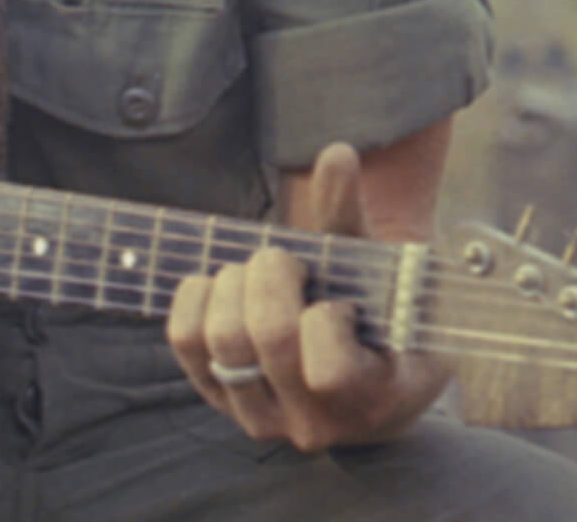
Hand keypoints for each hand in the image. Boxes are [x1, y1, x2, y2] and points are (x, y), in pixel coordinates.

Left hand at [165, 142, 453, 450]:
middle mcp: (313, 422)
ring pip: (220, 341)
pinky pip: (184, 342)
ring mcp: (261, 415)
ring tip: (259, 273)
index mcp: (372, 398)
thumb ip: (357, 218)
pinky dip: (196, 297)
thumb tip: (336, 154)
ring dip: (234, 284)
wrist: (368, 370)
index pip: (328, 369)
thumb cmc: (387, 314)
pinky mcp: (219, 399)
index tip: (340, 300)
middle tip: (286, 260)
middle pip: (265, 337)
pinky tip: (223, 283)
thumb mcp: (392, 273)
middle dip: (271, 275)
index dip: (326, 319)